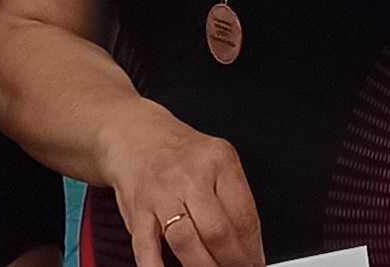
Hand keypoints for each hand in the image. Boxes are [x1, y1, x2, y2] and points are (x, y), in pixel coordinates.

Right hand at [99, 111, 264, 266]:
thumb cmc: (180, 154)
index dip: (252, 248)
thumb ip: (232, 198)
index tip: (255, 262)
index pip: (244, 215)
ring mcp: (161, 194)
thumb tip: (250, 245)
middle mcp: (190, 176)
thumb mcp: (215, 160)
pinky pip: (147, 248)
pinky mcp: (137, 211)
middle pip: (218, 231)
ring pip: (186, 242)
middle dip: (232, 262)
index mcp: (219, 160)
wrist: (135, 135)